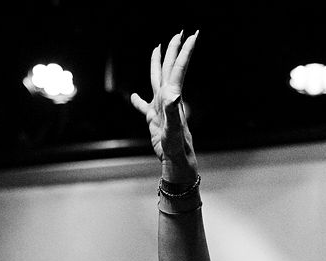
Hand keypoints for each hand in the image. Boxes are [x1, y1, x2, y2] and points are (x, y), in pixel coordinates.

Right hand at [130, 31, 198, 182]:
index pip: (178, 69)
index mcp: (172, 97)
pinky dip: (137, 100)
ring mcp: (160, 108)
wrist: (176, 161)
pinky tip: (133, 97)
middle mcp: (167, 99)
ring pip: (157, 80)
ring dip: (157, 65)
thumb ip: (172, 110)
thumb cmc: (176, 147)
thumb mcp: (173, 128)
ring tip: (157, 50)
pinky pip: (143, 106)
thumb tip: (173, 94)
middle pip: (170, 69)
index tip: (193, 35)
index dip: (185, 52)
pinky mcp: (153, 120)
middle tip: (179, 33)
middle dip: (174, 51)